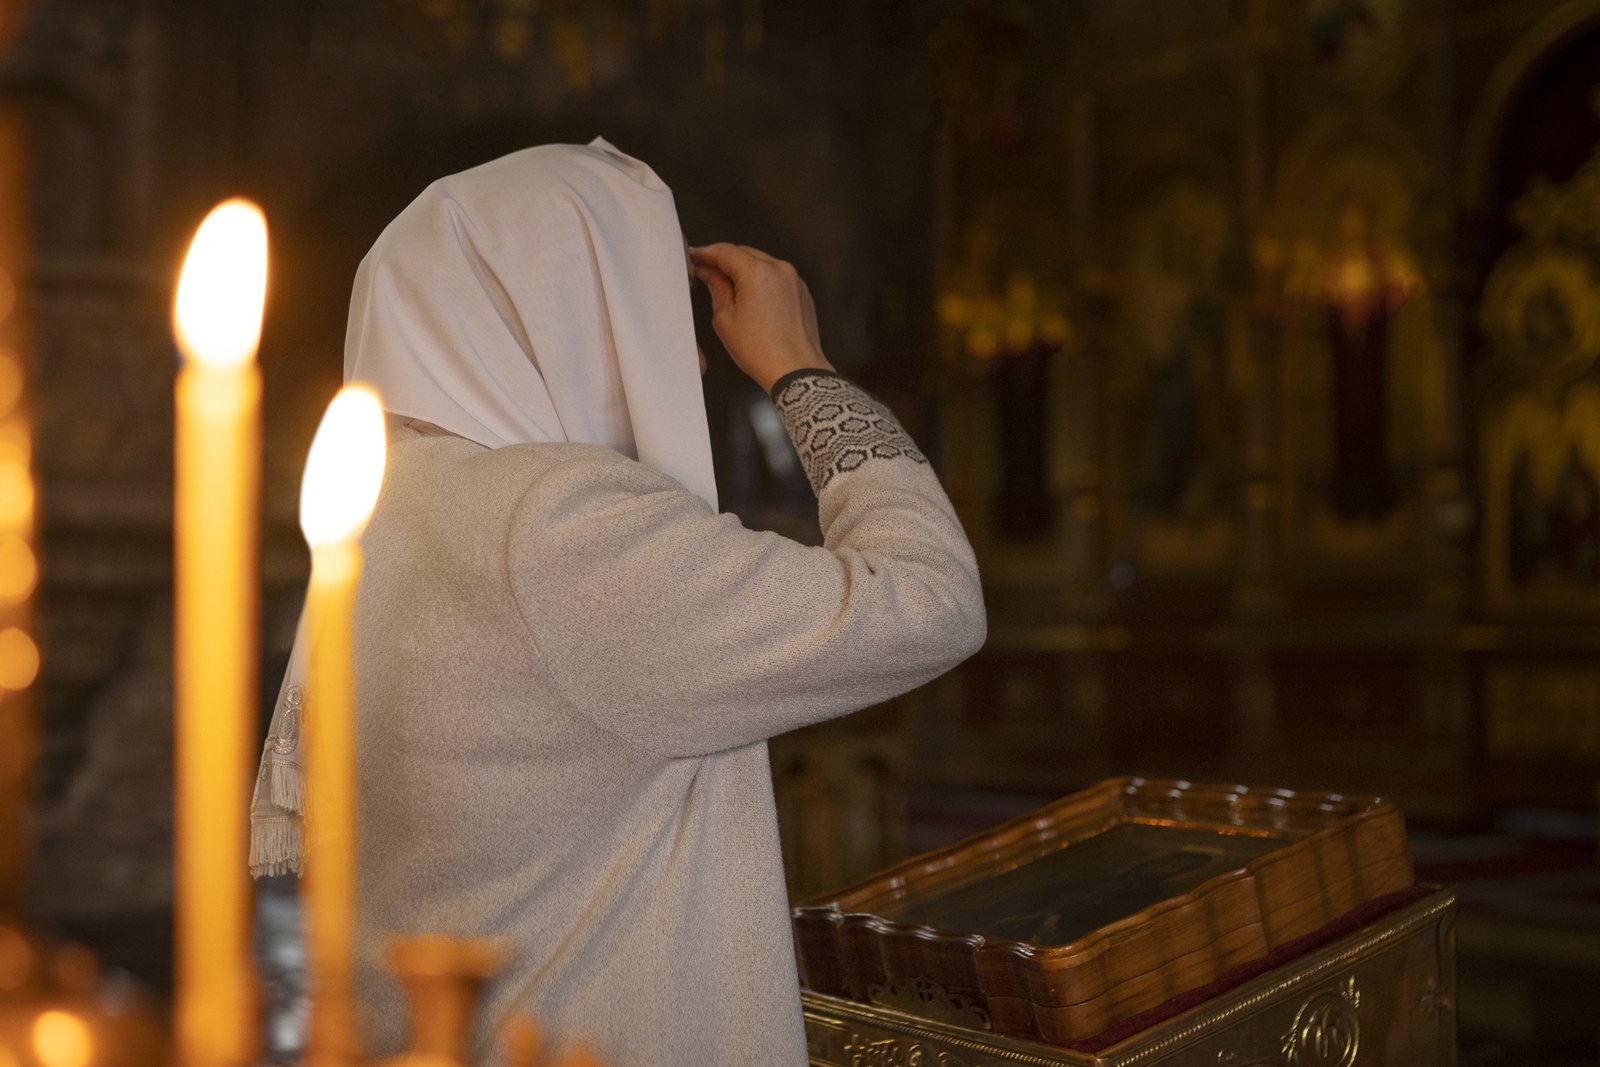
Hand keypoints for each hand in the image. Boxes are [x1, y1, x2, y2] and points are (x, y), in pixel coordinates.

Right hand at [689, 243, 835, 392]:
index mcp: (758, 273)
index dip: (706, 253)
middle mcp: (780, 269)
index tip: (695, 258)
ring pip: (762, 263)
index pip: (725, 251)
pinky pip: (777, 277)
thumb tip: (708, 272)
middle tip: (706, 272)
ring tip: (727, 286)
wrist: (796, 371)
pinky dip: (762, 280)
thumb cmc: (761, 351)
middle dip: (724, 260)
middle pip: (745, 253)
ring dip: (744, 270)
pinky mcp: (802, 292)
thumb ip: (716, 288)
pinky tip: (751, 297)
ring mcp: (794, 280)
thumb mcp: (725, 319)